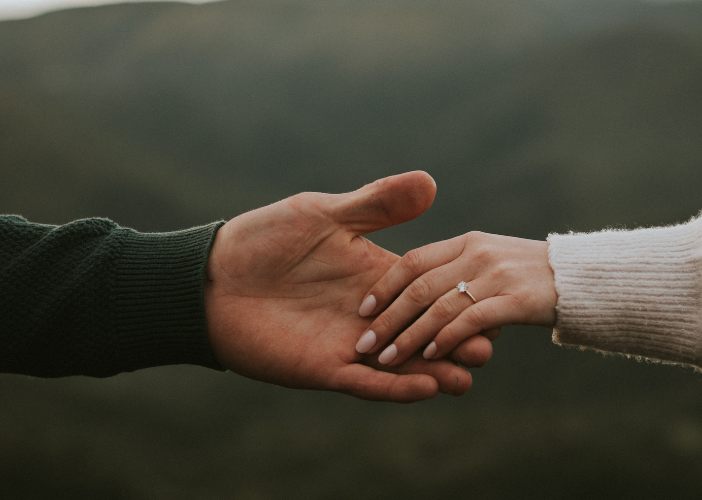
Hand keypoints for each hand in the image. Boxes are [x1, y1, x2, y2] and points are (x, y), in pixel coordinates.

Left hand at [204, 172, 492, 402]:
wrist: (211, 276)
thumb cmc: (264, 240)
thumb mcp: (324, 215)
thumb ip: (377, 205)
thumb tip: (431, 181)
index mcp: (374, 277)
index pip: (425, 293)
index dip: (456, 300)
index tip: (490, 303)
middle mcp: (368, 316)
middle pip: (421, 334)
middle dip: (454, 343)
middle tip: (488, 347)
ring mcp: (347, 345)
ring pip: (401, 366)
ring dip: (434, 372)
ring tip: (467, 377)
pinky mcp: (323, 368)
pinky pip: (366, 384)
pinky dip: (395, 388)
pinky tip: (425, 387)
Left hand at [355, 231, 556, 365]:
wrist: (586, 276)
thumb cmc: (532, 274)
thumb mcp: (492, 257)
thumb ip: (457, 270)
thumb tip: (417, 294)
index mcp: (466, 242)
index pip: (414, 261)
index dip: (385, 287)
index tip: (362, 310)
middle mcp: (478, 254)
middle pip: (420, 286)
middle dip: (388, 318)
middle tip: (364, 343)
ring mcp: (498, 276)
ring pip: (440, 306)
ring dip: (409, 336)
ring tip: (386, 359)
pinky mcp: (518, 299)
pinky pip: (472, 320)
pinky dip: (446, 338)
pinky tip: (430, 356)